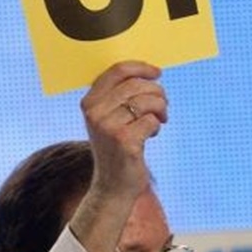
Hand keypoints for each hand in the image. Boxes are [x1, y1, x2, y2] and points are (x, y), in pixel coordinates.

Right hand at [70, 61, 166, 251]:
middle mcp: (94, 113)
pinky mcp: (124, 141)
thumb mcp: (109, 118)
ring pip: (147, 101)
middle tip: (162, 106)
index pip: (117, 71)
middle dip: (157, 93)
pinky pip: (152, 121)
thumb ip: (118, 95)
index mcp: (89, 102)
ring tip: (159, 120)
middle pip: (136, 85)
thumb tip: (146, 72)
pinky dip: (156, 127)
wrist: (113, 184)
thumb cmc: (116, 146)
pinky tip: (149, 136)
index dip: (141, 67)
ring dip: (160, 109)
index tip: (157, 73)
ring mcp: (107, 127)